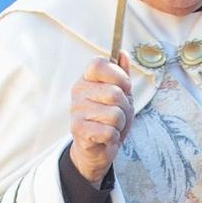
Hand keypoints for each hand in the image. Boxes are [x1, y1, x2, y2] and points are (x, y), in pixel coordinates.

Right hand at [69, 55, 132, 184]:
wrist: (98, 149)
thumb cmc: (109, 120)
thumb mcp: (121, 95)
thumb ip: (121, 75)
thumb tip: (123, 53)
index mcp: (87, 79)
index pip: (99, 64)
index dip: (118, 75)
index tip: (124, 87)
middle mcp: (78, 91)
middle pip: (115, 93)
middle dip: (124, 107)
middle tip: (117, 115)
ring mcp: (76, 110)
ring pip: (115, 114)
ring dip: (119, 124)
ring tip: (110, 126)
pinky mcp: (78, 129)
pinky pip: (109, 131)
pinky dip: (113, 137)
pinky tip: (105, 137)